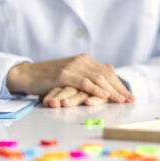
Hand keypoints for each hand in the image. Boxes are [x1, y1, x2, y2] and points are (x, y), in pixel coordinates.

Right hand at [6, 54, 134, 104]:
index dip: (119, 85)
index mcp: (86, 60)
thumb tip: (110, 69)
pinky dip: (95, 89)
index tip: (130, 96)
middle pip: (105, 75)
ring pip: (97, 78)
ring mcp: (73, 66)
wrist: (28, 74)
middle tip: (130, 100)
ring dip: (111, 90)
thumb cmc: (50, 77)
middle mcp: (82, 61)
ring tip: (121, 100)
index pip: (107, 73)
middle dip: (119, 88)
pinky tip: (104, 95)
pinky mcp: (64, 74)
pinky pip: (83, 82)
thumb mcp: (73, 73)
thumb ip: (90, 72)